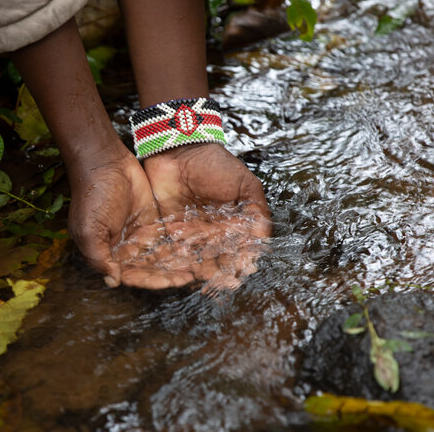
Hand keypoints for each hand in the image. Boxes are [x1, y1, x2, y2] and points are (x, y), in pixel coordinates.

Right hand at [68, 145, 193, 288]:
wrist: (105, 162)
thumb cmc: (92, 196)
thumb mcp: (89, 230)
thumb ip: (99, 258)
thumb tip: (113, 281)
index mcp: (108, 254)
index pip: (132, 275)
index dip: (151, 281)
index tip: (170, 282)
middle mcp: (125, 247)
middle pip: (150, 268)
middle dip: (168, 274)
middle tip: (190, 276)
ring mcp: (139, 233)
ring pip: (160, 255)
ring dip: (176, 262)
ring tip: (197, 265)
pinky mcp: (152, 220)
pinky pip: (166, 237)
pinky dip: (178, 244)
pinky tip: (194, 248)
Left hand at [143, 143, 271, 291]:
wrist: (178, 150)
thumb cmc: (215, 164)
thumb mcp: (244, 184)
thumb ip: (256, 210)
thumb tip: (264, 238)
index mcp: (232, 222)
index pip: (240, 247)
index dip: (243, 260)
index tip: (245, 270)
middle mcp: (213, 231)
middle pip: (219, 257)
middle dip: (223, 271)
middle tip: (225, 282)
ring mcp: (191, 232)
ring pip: (198, 258)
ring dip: (202, 270)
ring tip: (206, 281)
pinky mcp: (169, 231)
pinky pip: (174, 251)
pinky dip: (178, 262)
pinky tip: (183, 270)